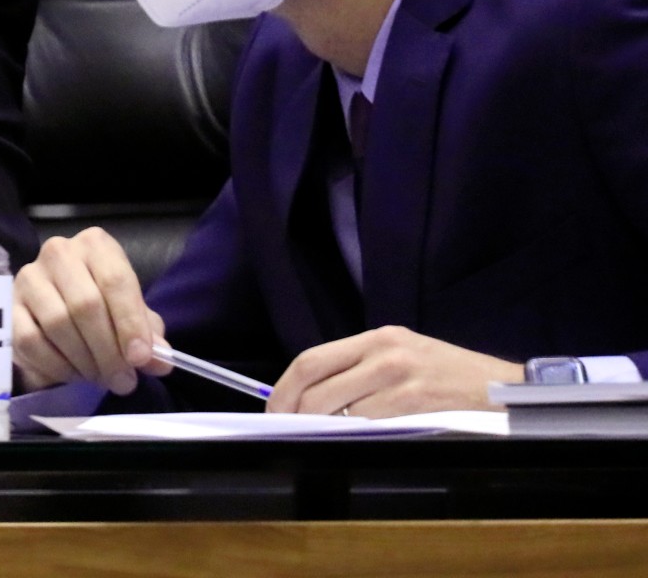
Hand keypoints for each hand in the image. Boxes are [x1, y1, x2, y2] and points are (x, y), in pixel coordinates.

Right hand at [12, 227, 169, 393]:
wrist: (55, 310)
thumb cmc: (102, 307)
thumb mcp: (132, 314)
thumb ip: (148, 335)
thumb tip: (160, 362)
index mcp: (96, 245)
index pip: (115, 280)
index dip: (130, 323)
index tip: (140, 358)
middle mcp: (59, 252)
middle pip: (85, 304)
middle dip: (108, 351)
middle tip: (122, 381)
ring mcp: (29, 277)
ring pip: (58, 324)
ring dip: (84, 360)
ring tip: (100, 378)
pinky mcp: (7, 306)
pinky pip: (31, 340)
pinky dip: (56, 365)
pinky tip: (72, 373)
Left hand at [268, 325, 523, 415]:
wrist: (503, 389)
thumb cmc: (450, 377)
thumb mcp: (403, 357)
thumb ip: (361, 371)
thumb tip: (312, 400)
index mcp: (377, 338)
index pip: (311, 359)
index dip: (285, 388)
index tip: (275, 409)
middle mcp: (384, 352)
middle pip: (315, 382)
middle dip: (292, 410)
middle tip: (286, 429)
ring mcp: (400, 376)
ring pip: (338, 407)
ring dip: (322, 427)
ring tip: (321, 437)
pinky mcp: (415, 402)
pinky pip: (368, 422)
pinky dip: (353, 434)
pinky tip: (354, 439)